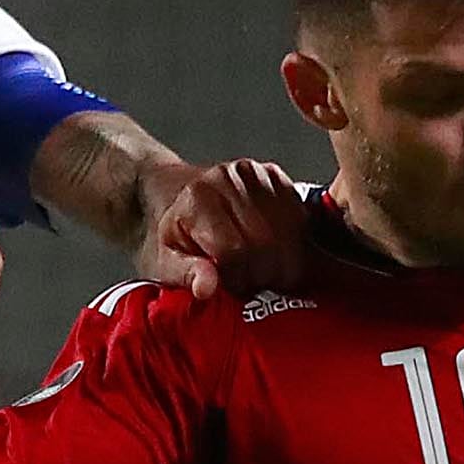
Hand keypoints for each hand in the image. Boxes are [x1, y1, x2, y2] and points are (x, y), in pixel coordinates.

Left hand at [138, 155, 307, 301]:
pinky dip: (294, 243)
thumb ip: (185, 275)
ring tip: (262, 270)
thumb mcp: (163, 262)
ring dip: (283, 262)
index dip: (240, 279)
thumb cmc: (170, 233)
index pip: (235, 251)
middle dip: (263, 274)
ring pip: (289, 233)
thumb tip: (207, 288)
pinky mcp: (275, 176)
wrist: (168, 192)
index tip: (234, 289)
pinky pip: (299, 219)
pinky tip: (275, 253)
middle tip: (251, 284)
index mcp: (198, 200)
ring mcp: (255, 174)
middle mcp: (228, 179)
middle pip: (266, 243)